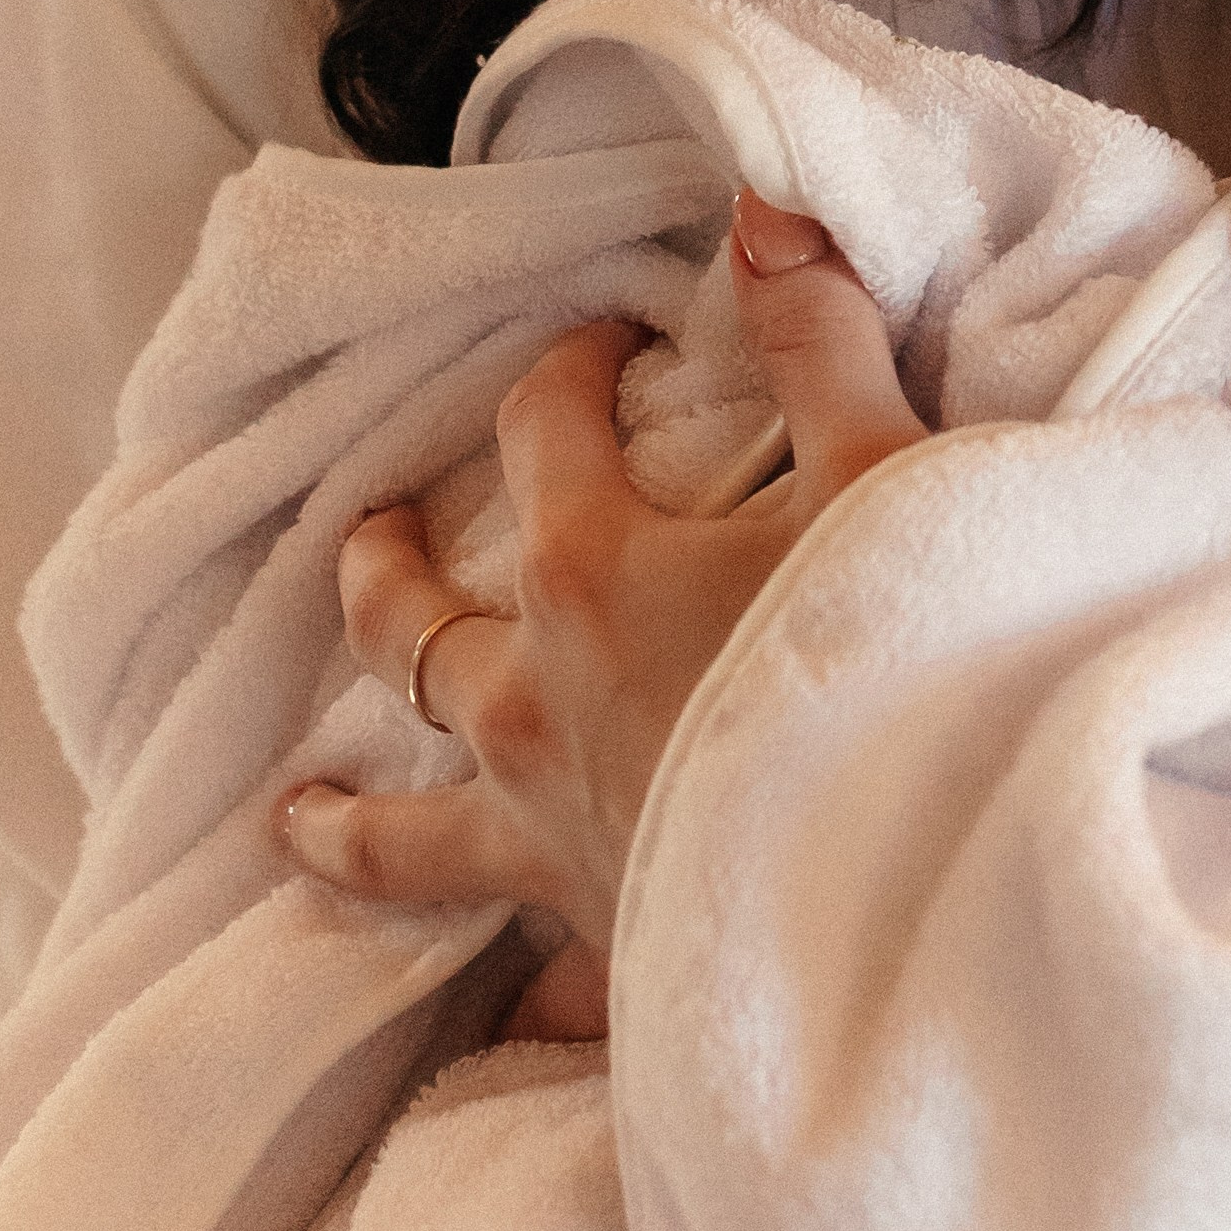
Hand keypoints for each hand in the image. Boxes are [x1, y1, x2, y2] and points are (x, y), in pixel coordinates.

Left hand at [276, 193, 923, 988]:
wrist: (934, 897)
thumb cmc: (909, 670)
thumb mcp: (884, 472)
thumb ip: (819, 336)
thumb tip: (759, 207)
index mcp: (597, 571)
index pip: (540, 430)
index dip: (567, 372)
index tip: (604, 349)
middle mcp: (538, 707)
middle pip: (414, 624)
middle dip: (386, 571)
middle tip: (366, 537)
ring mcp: (556, 840)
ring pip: (409, 827)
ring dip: (354, 813)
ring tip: (296, 816)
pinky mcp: (607, 953)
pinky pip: (527, 990)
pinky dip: (511, 1001)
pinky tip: (505, 1024)